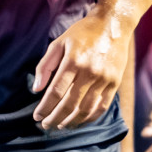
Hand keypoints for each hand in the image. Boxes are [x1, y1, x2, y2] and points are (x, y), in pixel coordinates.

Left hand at [32, 10, 130, 129]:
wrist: (113, 25)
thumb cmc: (82, 33)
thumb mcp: (59, 43)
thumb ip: (45, 65)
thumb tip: (36, 89)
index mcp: (73, 62)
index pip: (56, 92)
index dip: (45, 107)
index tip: (37, 117)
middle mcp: (89, 73)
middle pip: (70, 104)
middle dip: (55, 118)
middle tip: (46, 126)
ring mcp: (104, 80)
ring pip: (86, 109)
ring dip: (72, 122)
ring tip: (61, 126)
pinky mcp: (115, 84)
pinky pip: (102, 107)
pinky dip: (90, 118)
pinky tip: (80, 121)